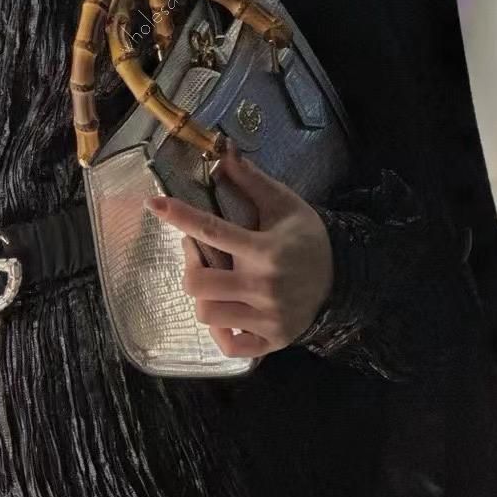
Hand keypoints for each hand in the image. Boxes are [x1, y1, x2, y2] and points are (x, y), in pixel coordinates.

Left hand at [146, 141, 333, 359]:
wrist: (342, 278)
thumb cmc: (306, 238)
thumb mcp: (284, 204)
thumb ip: (252, 181)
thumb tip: (224, 152)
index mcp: (264, 250)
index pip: (213, 231)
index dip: (180, 216)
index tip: (155, 204)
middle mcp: (263, 287)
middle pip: (198, 283)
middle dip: (190, 265)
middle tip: (198, 253)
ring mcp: (267, 318)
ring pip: (207, 314)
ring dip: (203, 297)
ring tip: (214, 282)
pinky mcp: (272, 341)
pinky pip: (229, 345)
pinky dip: (220, 331)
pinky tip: (226, 312)